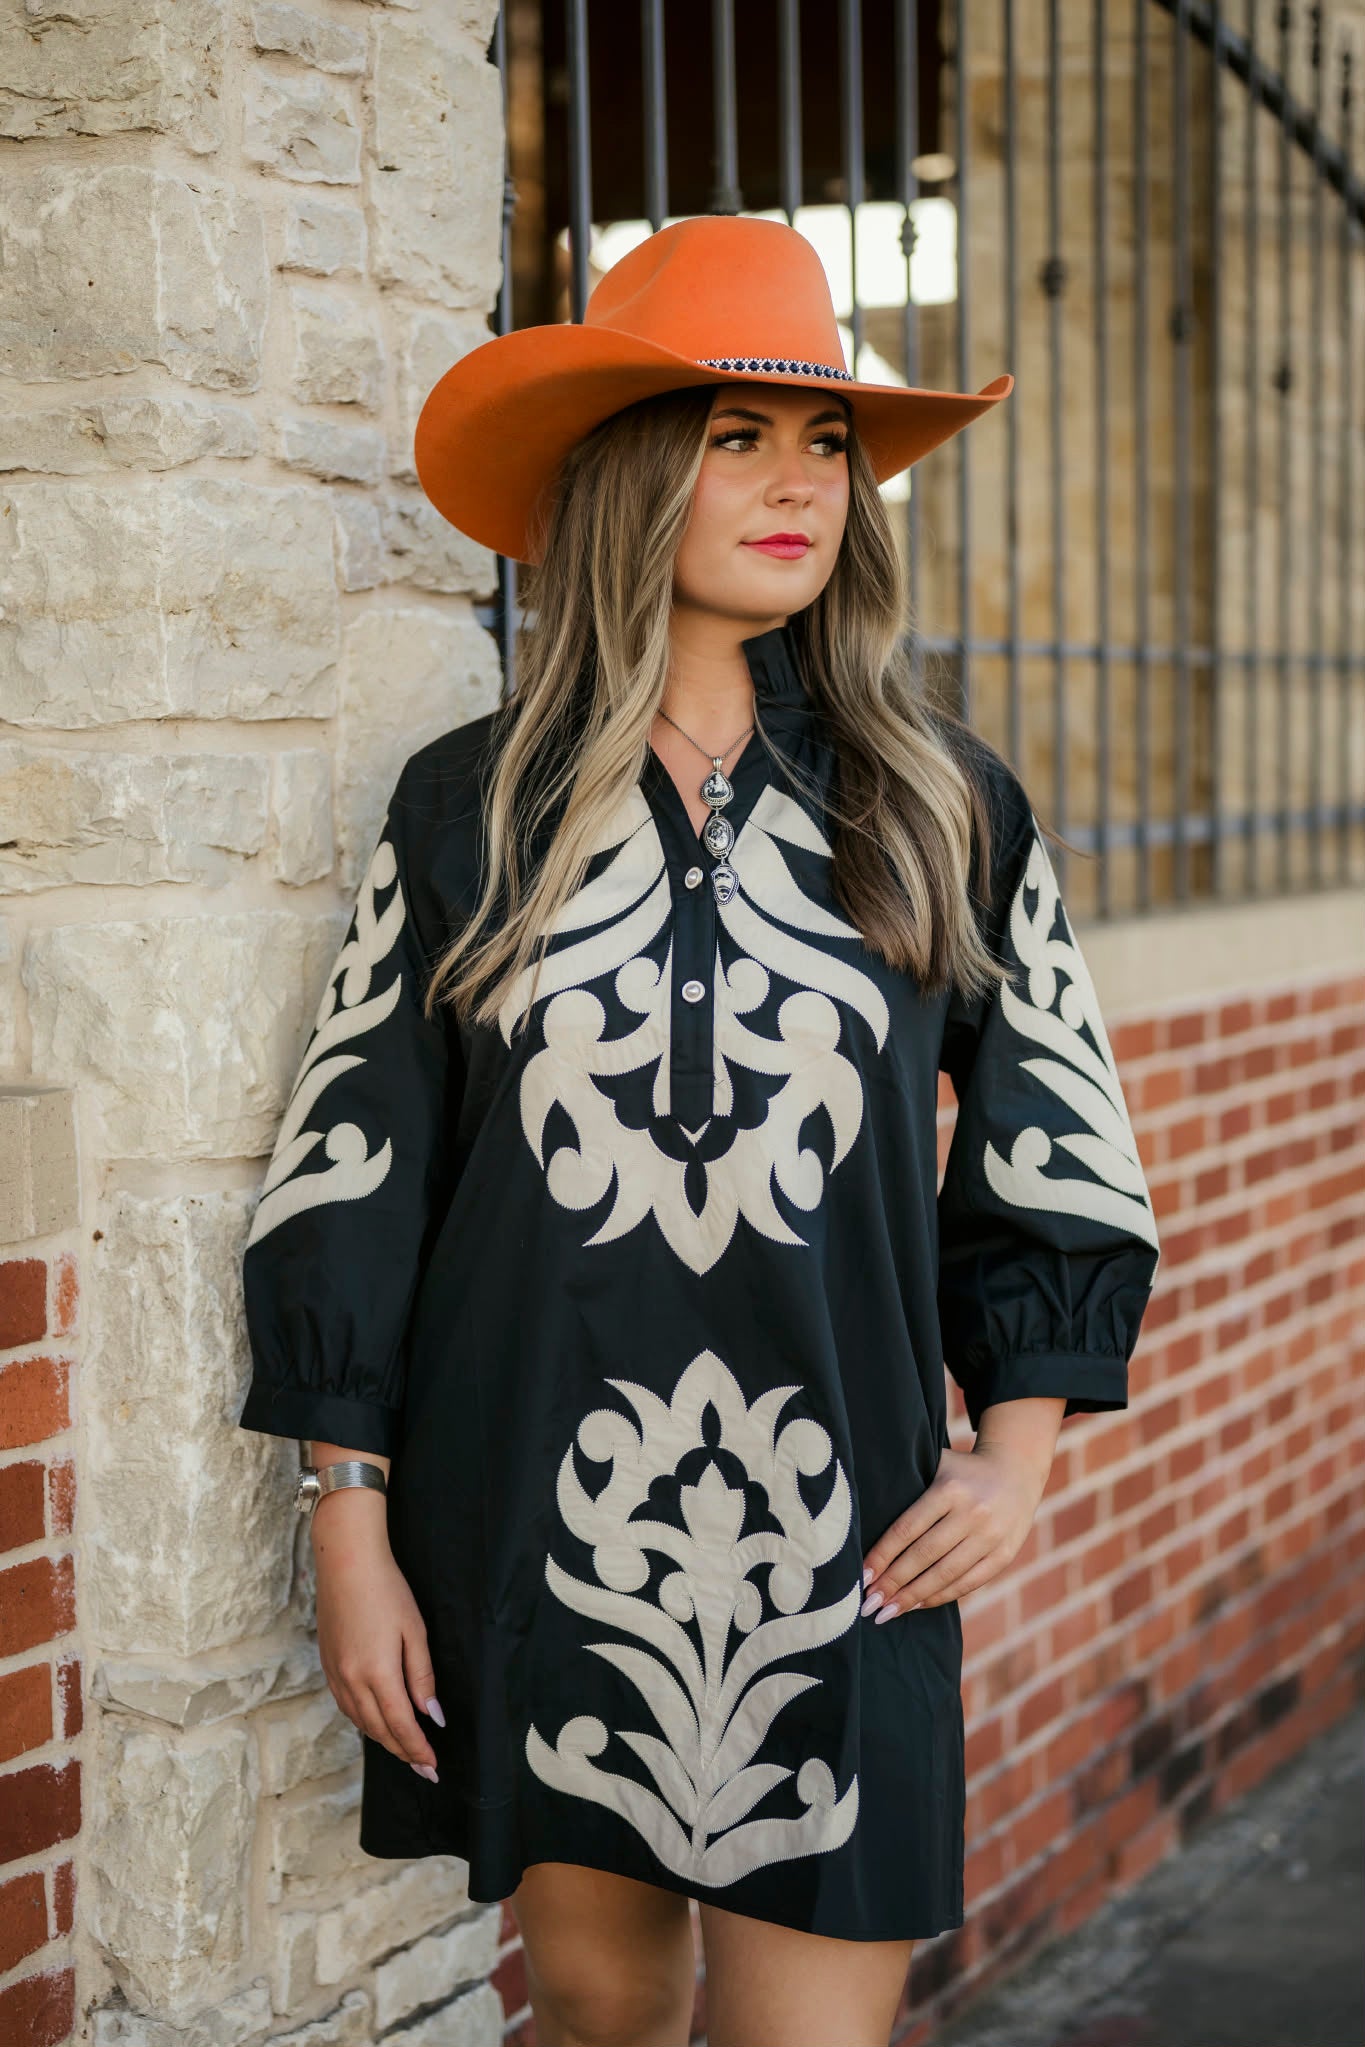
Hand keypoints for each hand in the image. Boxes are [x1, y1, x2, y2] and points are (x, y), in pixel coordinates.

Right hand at [311, 1482, 443, 1780]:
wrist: (346, 1563)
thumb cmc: (387, 1591)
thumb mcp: (414, 1631)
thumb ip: (422, 1677)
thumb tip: (433, 1716)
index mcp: (376, 1674)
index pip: (400, 1725)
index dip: (417, 1749)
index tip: (433, 1766)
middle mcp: (351, 1681)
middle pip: (379, 1730)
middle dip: (403, 1752)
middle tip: (424, 1768)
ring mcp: (336, 1674)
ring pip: (361, 1721)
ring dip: (383, 1739)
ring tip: (404, 1750)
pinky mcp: (328, 1664)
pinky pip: (346, 1706)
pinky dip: (364, 1721)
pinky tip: (376, 1722)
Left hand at [860, 1397, 1065, 1620]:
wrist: (1017, 1469)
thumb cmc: (962, 1470)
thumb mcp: (936, 1464)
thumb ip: (908, 1483)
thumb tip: (862, 1518)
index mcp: (949, 1489)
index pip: (907, 1529)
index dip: (882, 1556)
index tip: (862, 1576)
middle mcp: (972, 1513)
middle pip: (923, 1556)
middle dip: (892, 1583)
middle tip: (868, 1603)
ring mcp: (991, 1536)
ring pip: (945, 1575)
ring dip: (912, 1597)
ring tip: (886, 1612)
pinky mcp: (1004, 1555)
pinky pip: (968, 1583)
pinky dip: (940, 1597)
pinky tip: (917, 1605)